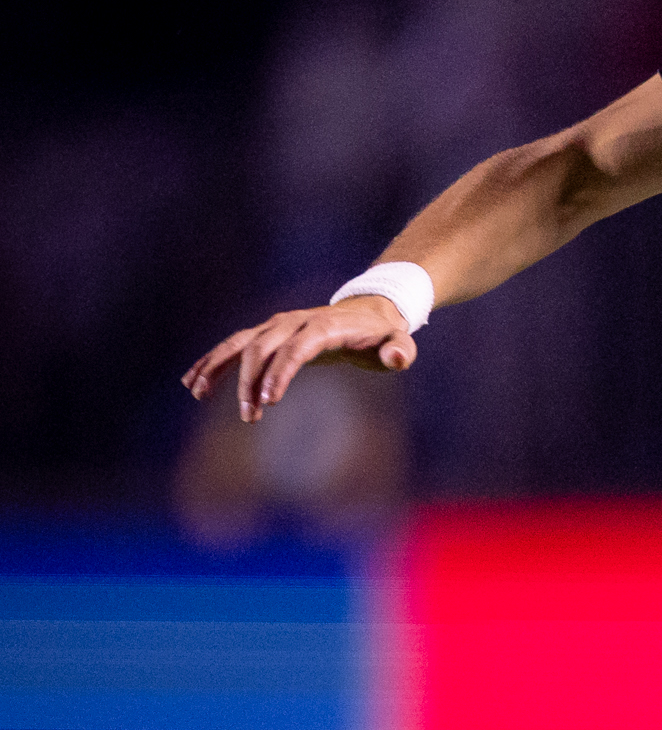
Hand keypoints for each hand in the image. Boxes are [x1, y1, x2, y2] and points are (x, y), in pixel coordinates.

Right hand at [184, 297, 415, 422]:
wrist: (367, 312)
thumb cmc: (383, 335)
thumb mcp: (398, 342)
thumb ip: (400, 351)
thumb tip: (398, 357)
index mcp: (323, 326)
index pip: (296, 349)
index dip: (281, 373)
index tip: (269, 401)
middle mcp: (293, 321)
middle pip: (262, 348)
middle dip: (251, 382)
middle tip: (250, 417)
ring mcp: (276, 325)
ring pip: (240, 344)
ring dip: (218, 368)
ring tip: (198, 394)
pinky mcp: (267, 332)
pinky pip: (234, 346)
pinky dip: (214, 361)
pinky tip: (193, 382)